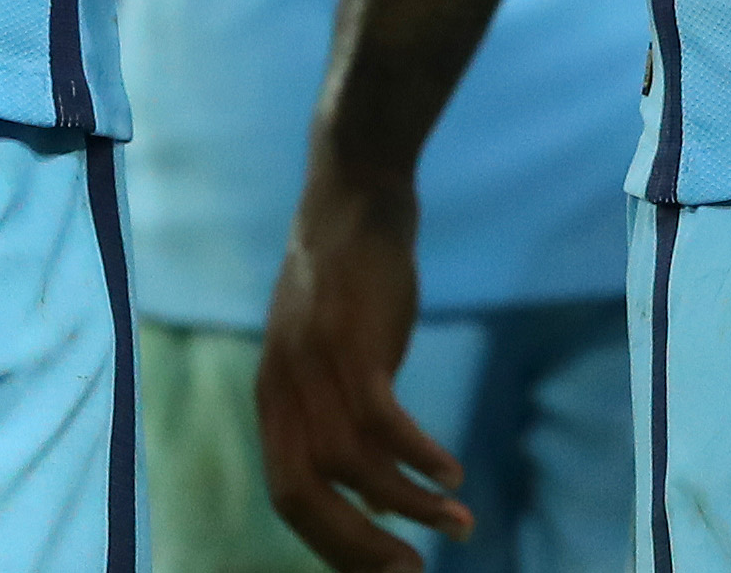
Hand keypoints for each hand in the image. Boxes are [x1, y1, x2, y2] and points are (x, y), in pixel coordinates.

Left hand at [257, 171, 466, 570]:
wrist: (354, 194)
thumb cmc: (352, 280)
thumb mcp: (332, 355)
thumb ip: (339, 417)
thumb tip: (379, 496)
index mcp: (273, 399)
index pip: (288, 495)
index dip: (331, 542)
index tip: (382, 567)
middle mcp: (283, 389)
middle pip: (305, 495)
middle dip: (359, 546)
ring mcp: (313, 365)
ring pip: (352, 466)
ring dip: (409, 505)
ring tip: (456, 524)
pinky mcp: (352, 341)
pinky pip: (383, 422)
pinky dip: (418, 457)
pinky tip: (451, 473)